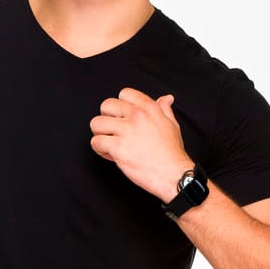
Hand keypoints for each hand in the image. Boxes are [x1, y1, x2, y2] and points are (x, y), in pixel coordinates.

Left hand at [89, 87, 193, 201]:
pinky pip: (96, 142)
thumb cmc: (172, 153)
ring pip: (96, 123)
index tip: (123, 118)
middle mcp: (136, 116)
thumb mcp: (172, 125)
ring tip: (109, 143)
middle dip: (106, 118)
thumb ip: (164, 109)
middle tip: (113, 131)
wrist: (173, 174)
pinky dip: (100, 150)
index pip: (124, 94)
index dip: (120, 107)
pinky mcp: (118, 148)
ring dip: (100, 134)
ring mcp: (126, 131)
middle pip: (106, 106)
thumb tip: (166, 98)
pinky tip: (112, 155)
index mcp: (149, 108)